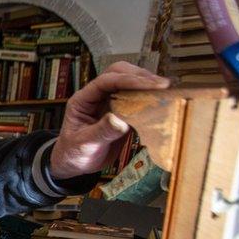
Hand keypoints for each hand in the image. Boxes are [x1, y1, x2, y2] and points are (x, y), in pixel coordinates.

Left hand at [50, 62, 169, 178]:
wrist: (76, 164)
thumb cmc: (74, 153)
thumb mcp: (84, 144)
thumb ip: (101, 132)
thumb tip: (119, 120)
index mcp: (83, 100)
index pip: (106, 81)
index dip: (129, 80)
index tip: (149, 84)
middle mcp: (97, 97)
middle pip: (118, 74)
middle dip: (140, 76)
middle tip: (161, 85)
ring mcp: (110, 103)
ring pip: (129, 83)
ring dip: (146, 85)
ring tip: (165, 92)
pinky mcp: (122, 112)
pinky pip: (136, 99)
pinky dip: (149, 98)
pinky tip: (161, 102)